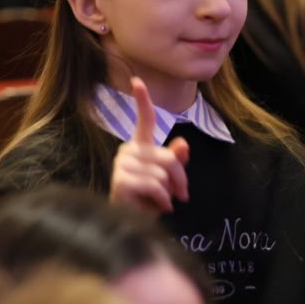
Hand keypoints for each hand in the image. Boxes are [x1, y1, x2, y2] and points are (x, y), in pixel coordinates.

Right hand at [108, 77, 190, 214]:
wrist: (134, 223)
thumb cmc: (150, 199)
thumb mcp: (169, 178)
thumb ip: (177, 160)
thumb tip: (182, 144)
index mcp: (141, 146)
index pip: (145, 119)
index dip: (142, 100)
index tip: (137, 80)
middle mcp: (128, 150)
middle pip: (170, 158)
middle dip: (180, 179)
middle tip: (179, 195)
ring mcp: (122, 165)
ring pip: (164, 174)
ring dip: (169, 193)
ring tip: (160, 201)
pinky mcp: (121, 181)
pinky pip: (156, 186)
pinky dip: (163, 200)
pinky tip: (157, 207)